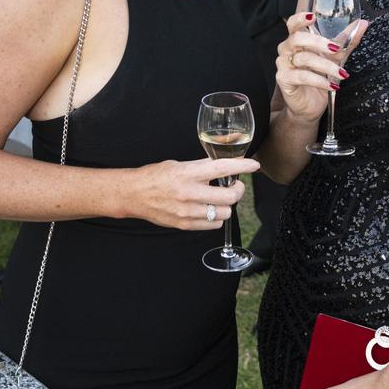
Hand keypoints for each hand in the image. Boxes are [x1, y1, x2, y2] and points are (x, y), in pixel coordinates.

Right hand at [127, 156, 259, 229]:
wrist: (134, 195)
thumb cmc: (156, 176)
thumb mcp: (179, 165)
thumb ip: (202, 166)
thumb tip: (224, 164)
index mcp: (187, 174)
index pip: (222, 169)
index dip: (242, 166)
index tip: (254, 165)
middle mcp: (189, 194)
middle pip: (229, 197)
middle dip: (237, 190)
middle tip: (234, 186)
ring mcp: (187, 212)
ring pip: (224, 213)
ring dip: (226, 205)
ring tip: (218, 198)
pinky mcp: (184, 225)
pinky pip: (213, 224)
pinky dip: (215, 217)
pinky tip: (208, 209)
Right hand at [275, 12, 367, 122]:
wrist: (311, 104)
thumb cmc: (319, 77)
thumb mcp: (336, 57)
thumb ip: (347, 41)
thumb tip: (362, 24)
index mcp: (297, 40)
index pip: (293, 24)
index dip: (300, 18)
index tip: (313, 16)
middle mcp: (287, 49)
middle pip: (298, 38)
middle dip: (319, 42)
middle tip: (337, 49)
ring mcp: (283, 64)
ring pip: (304, 58)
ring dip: (326, 66)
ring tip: (342, 74)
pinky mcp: (284, 79)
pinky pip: (302, 76)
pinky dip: (320, 80)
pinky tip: (332, 85)